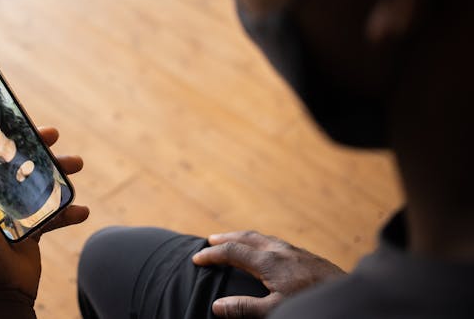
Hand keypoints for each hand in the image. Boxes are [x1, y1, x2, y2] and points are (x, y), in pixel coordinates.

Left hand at [0, 126, 88, 318]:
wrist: (2, 296)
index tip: (13, 116)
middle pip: (17, 162)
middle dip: (37, 147)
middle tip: (53, 135)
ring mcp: (15, 211)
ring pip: (39, 182)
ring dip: (59, 172)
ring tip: (76, 166)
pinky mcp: (34, 226)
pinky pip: (54, 212)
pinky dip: (69, 211)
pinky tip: (82, 210)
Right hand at [192, 231, 344, 317]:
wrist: (351, 296)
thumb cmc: (310, 303)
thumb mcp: (275, 310)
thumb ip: (245, 308)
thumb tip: (217, 306)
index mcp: (268, 261)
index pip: (232, 252)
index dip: (212, 255)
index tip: (197, 258)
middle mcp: (280, 250)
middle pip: (246, 237)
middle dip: (226, 237)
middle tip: (210, 240)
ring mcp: (295, 251)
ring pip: (263, 237)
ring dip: (243, 237)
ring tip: (234, 241)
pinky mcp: (307, 256)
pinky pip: (276, 242)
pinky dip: (260, 242)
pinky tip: (267, 252)